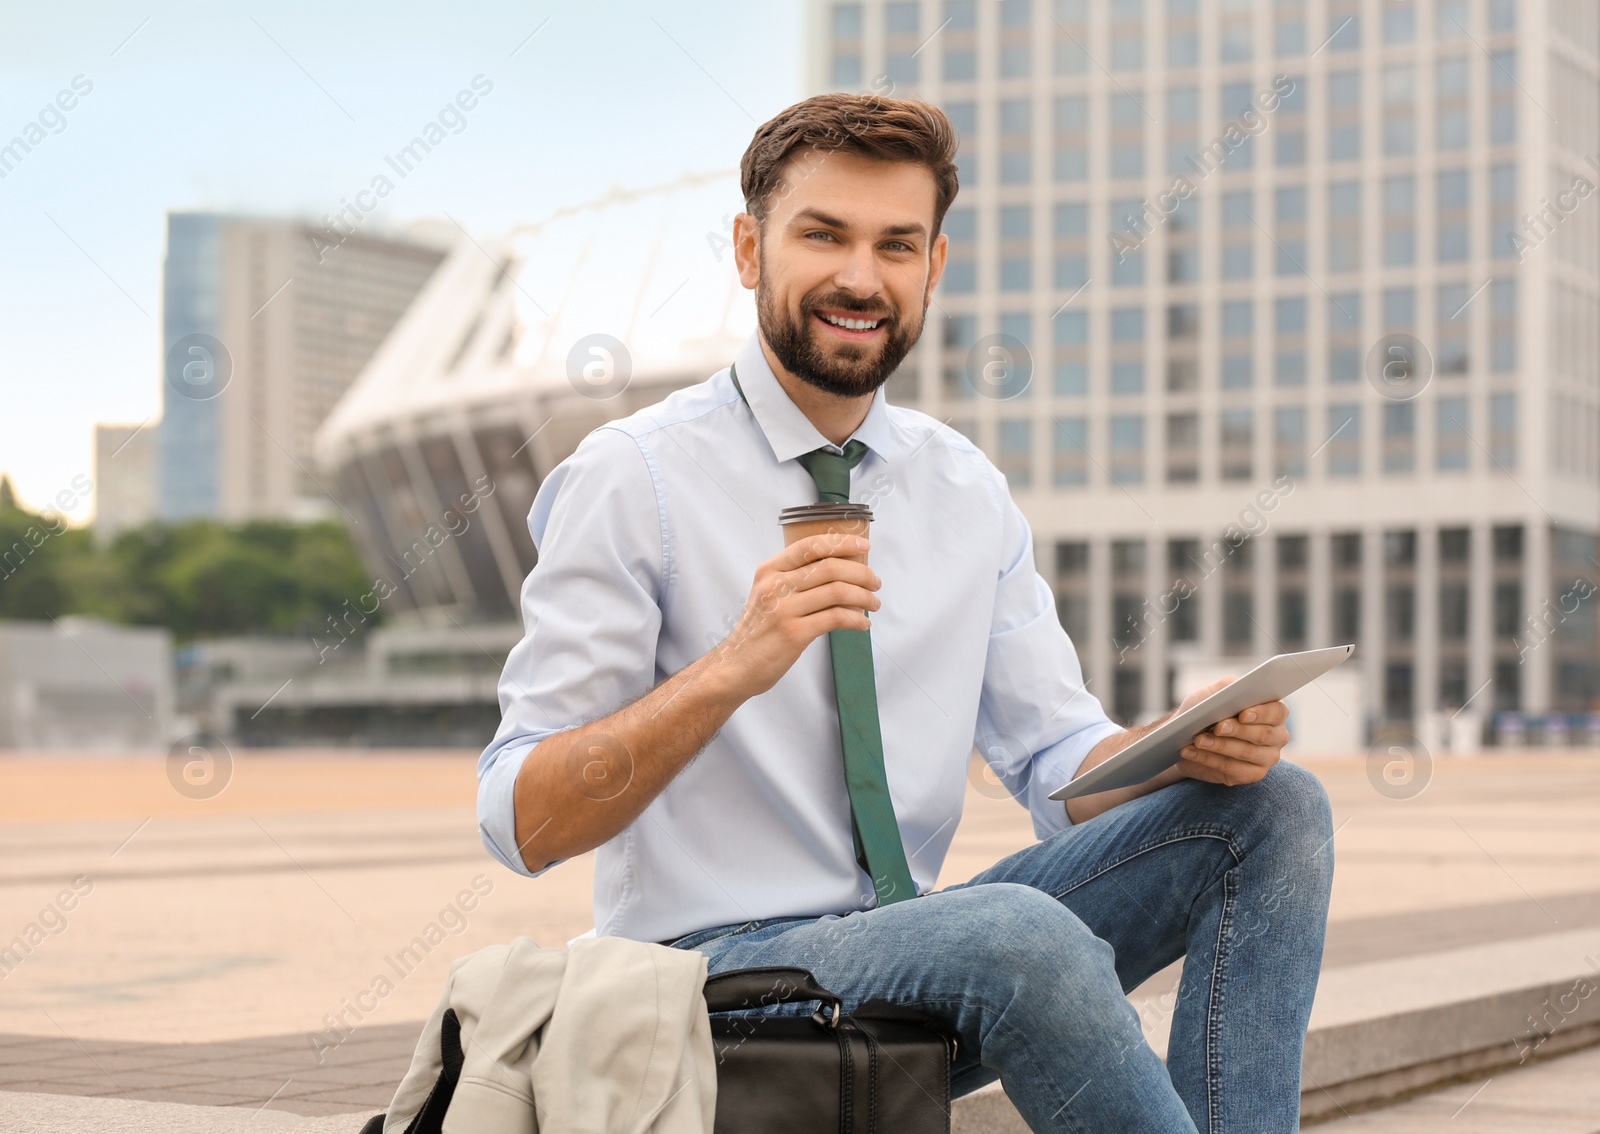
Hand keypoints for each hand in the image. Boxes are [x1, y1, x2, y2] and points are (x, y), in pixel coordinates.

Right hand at [710, 532, 880, 699]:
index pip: (811, 546)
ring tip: (874, 604)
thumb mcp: (767, 594)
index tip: (864, 545)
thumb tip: (841, 569)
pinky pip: (836, 618)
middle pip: (830, 567)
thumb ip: (794, 579)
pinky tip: (863, 624)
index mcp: (769, 571)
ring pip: (837, 592)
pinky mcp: (794, 634)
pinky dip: (856, 620)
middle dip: (861, 573)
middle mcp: (775, 586)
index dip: (842, 542)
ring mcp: (783, 610)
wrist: (737, 666)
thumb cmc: (759, 630)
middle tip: (875, 583)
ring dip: (864, 597)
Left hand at [1172, 677, 1289, 787]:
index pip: (1276, 712)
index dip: (1261, 713)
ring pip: (1245, 753)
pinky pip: (1231, 769)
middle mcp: (1276, 736)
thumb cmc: (1207, 709)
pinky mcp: (1251, 774)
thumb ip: (1228, 687)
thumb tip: (1234, 689)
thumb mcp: (1214, 693)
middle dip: (1237, 730)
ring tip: (1198, 739)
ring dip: (1219, 746)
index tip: (1243, 714)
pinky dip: (1208, 759)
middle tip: (1216, 727)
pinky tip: (1191, 752)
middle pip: (1262, 735)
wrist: (1189, 734)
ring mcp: (1266, 758)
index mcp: (1274, 712)